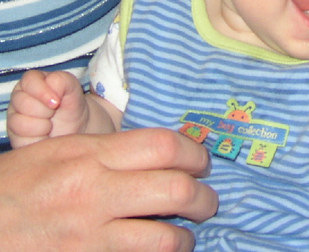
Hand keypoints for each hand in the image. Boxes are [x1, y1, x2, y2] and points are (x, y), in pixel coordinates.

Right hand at [0, 128, 217, 250]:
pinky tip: (163, 251)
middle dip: (203, 196)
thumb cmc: (22, 181)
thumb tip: (162, 152)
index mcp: (90, 154)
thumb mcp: (64, 149)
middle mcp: (95, 191)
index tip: (201, 160)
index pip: (162, 146)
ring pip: (164, 237)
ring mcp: (90, 235)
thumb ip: (112, 150)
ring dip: (186, 236)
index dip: (194, 152)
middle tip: (206, 198)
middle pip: (174, 188)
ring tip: (188, 232)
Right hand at [8, 70, 87, 147]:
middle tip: (55, 112)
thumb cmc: (71, 104)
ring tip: (51, 124)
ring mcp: (14, 118)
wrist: (78, 127)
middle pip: (23, 103)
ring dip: (42, 126)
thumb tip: (51, 83)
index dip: (43, 92)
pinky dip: (39, 140)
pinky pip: (21, 141)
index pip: (29, 81)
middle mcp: (18, 98)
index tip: (57, 102)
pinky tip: (46, 135)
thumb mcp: (73, 87)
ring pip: (20, 123)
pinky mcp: (15, 138)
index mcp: (31, 82)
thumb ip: (62, 80)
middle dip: (45, 110)